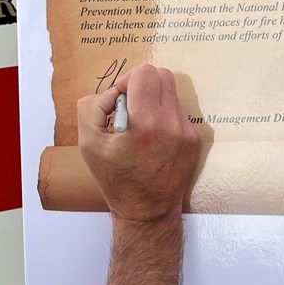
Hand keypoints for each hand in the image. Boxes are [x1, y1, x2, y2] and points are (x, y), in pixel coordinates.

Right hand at [76, 64, 202, 221]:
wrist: (147, 211)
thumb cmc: (116, 180)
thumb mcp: (88, 144)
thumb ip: (92, 107)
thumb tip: (114, 92)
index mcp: (146, 123)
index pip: (144, 73)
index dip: (127, 80)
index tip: (120, 100)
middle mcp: (172, 124)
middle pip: (163, 75)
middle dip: (142, 84)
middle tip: (130, 106)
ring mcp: (187, 132)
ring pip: (171, 93)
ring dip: (153, 100)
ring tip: (140, 126)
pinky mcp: (195, 140)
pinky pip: (179, 112)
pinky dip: (163, 116)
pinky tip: (153, 139)